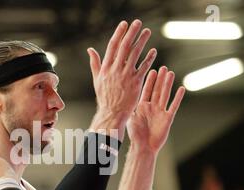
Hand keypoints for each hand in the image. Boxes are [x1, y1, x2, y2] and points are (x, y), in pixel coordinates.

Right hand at [87, 20, 156, 139]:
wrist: (112, 113)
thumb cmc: (104, 97)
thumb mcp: (97, 79)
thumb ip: (95, 63)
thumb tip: (90, 50)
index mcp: (105, 68)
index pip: (112, 46)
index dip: (119, 34)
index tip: (124, 24)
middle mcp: (115, 69)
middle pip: (124, 46)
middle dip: (131, 33)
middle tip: (137, 22)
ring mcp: (125, 75)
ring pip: (135, 54)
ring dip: (142, 41)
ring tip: (147, 32)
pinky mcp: (135, 82)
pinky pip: (144, 67)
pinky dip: (149, 58)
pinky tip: (154, 51)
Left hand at [127, 66, 184, 152]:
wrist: (143, 147)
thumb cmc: (135, 135)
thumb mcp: (130, 118)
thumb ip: (128, 107)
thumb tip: (119, 96)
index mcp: (142, 106)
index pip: (146, 90)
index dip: (149, 81)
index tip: (151, 70)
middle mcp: (152, 107)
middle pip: (157, 90)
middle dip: (159, 79)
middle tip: (162, 67)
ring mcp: (160, 112)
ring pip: (165, 95)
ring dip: (168, 85)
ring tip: (170, 73)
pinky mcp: (168, 118)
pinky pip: (173, 106)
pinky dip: (177, 98)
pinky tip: (181, 89)